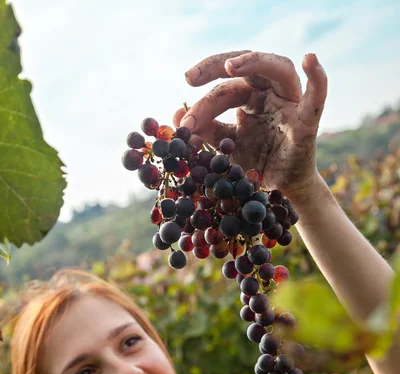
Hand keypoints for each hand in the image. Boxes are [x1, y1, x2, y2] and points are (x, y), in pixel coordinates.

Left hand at [173, 51, 326, 199]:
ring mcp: (290, 104)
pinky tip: (310, 59)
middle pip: (246, 70)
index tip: (182, 120)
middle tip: (190, 78)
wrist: (279, 192)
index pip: (224, 88)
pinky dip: (317, 77)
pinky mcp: (308, 121)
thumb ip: (205, 132)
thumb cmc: (255, 167)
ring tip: (229, 67)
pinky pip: (317, 95)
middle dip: (215, 69)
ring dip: (254, 62)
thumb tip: (174, 115)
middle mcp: (270, 95)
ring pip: (277, 69)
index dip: (202, 102)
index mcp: (249, 99)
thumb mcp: (226, 149)